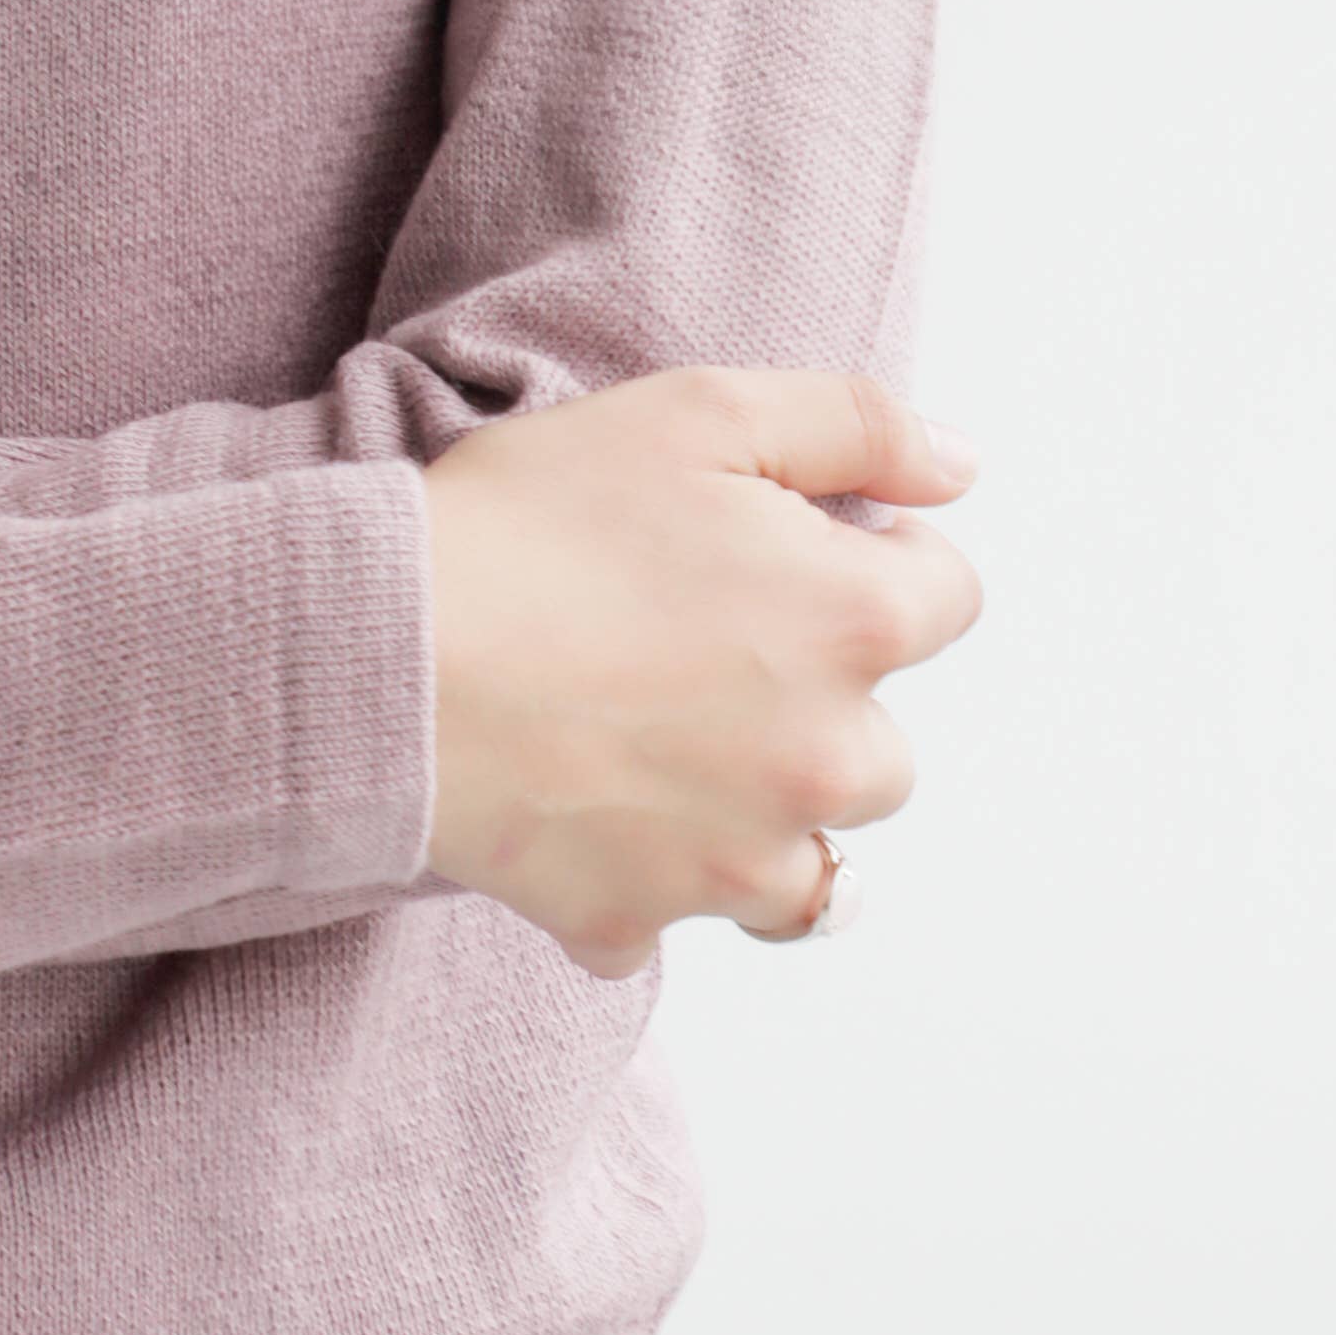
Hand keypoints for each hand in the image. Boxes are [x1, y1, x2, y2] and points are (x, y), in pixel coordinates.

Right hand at [418, 368, 983, 974]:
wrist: (374, 651)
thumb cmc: (529, 521)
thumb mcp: (700, 413)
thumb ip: (857, 427)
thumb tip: (961, 470)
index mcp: (855, 624)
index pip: (948, 597)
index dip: (866, 557)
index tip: (776, 549)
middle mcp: (826, 761)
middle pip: (885, 749)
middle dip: (819, 703)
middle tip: (697, 646)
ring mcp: (735, 862)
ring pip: (809, 867)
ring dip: (759, 817)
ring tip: (657, 746)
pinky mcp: (635, 920)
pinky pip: (670, 921)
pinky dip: (642, 881)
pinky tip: (581, 806)